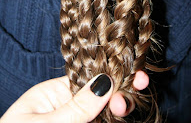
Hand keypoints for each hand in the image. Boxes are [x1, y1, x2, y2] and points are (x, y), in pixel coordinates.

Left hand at [1, 71, 148, 122]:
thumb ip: (76, 107)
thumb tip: (105, 82)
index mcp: (53, 93)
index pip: (87, 79)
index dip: (110, 77)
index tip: (132, 76)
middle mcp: (65, 105)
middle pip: (99, 95)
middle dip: (118, 93)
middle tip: (133, 92)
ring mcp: (74, 120)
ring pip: (102, 112)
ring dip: (118, 108)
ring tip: (122, 107)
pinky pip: (98, 121)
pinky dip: (110, 118)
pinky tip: (116, 112)